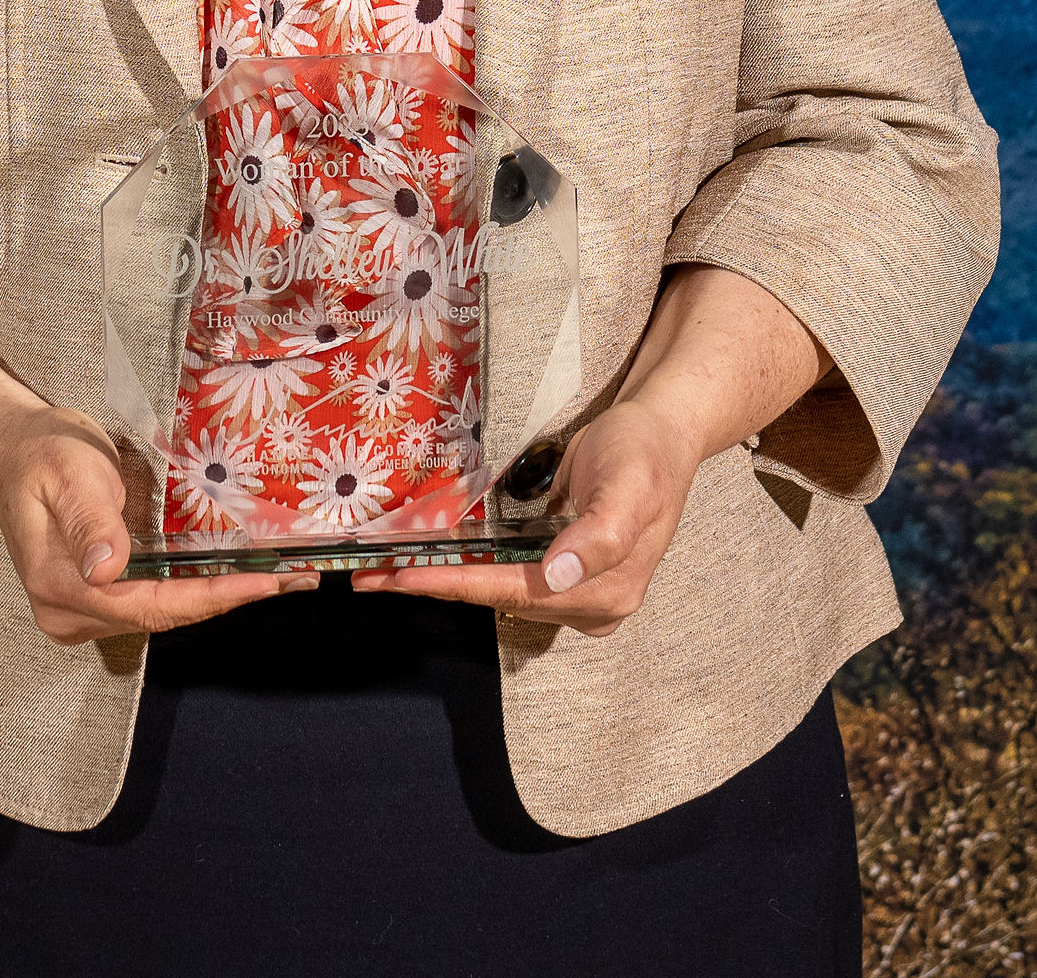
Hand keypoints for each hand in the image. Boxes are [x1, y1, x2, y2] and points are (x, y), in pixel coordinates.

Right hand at [0, 404, 305, 646]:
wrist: (12, 453)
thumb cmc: (40, 455)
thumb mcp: (66, 473)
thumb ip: (89, 519)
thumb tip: (107, 569)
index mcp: (59, 586)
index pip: (149, 605)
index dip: (211, 597)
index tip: (263, 583)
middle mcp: (69, 612)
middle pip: (162, 616)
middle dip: (228, 598)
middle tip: (292, 578)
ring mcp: (81, 612)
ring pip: (162, 612)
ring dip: (218, 595)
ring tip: (278, 577)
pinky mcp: (96, 599)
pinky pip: (154, 599)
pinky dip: (196, 587)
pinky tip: (236, 573)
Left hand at [351, 397, 702, 635]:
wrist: (664, 433)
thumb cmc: (644, 453)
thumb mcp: (628, 484)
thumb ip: (600, 535)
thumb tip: (560, 577)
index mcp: (606, 589)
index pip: (513, 592)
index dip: (453, 585)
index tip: (402, 579)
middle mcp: (591, 604)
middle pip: (498, 598)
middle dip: (435, 587)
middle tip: (372, 577)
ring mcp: (579, 593)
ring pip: (498, 591)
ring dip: (444, 581)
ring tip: (386, 572)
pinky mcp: (567, 575)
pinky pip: (507, 577)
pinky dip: (468, 570)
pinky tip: (431, 562)